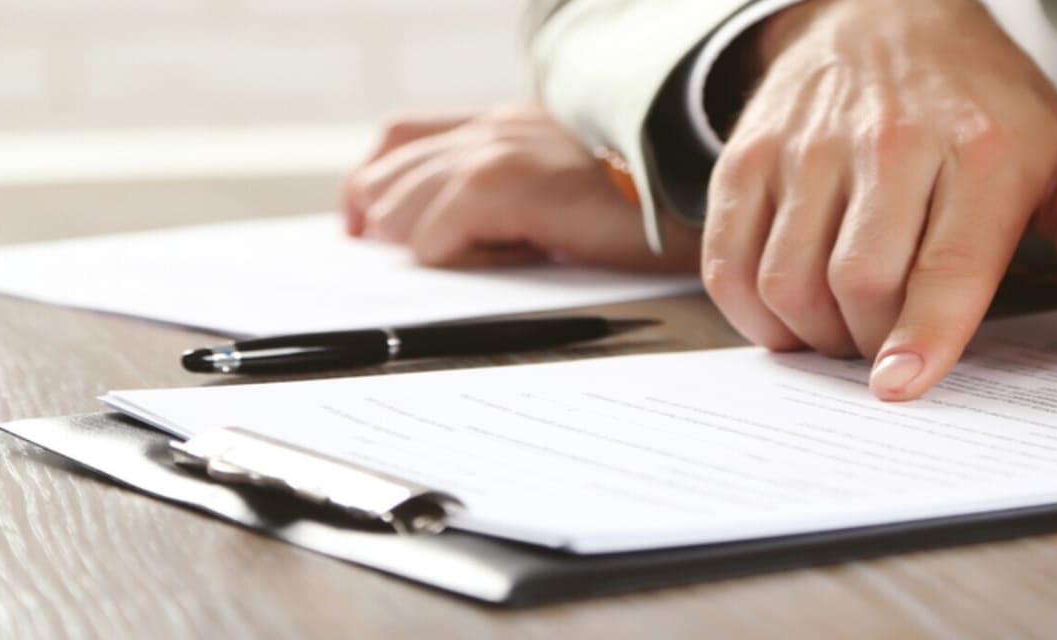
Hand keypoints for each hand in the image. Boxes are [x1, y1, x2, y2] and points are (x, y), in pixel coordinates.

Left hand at [341, 104, 698, 270]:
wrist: (692, 194)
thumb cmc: (648, 206)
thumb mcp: (568, 186)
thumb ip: (513, 194)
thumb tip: (447, 235)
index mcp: (505, 123)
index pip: (402, 138)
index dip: (372, 185)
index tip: (363, 228)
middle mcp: (492, 127)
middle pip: (386, 173)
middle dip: (389, 225)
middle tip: (422, 263)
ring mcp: (495, 151)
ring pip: (401, 209)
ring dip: (431, 246)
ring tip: (487, 263)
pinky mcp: (505, 184)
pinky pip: (436, 236)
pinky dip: (458, 260)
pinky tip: (508, 263)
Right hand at [704, 0, 1056, 400]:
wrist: (889, 11)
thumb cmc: (984, 100)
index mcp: (983, 151)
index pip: (945, 263)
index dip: (922, 334)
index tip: (900, 386)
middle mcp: (891, 143)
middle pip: (861, 283)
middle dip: (871, 344)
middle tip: (889, 349)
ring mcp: (811, 145)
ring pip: (791, 278)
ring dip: (813, 333)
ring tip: (843, 327)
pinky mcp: (751, 152)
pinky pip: (731, 259)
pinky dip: (752, 309)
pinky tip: (787, 311)